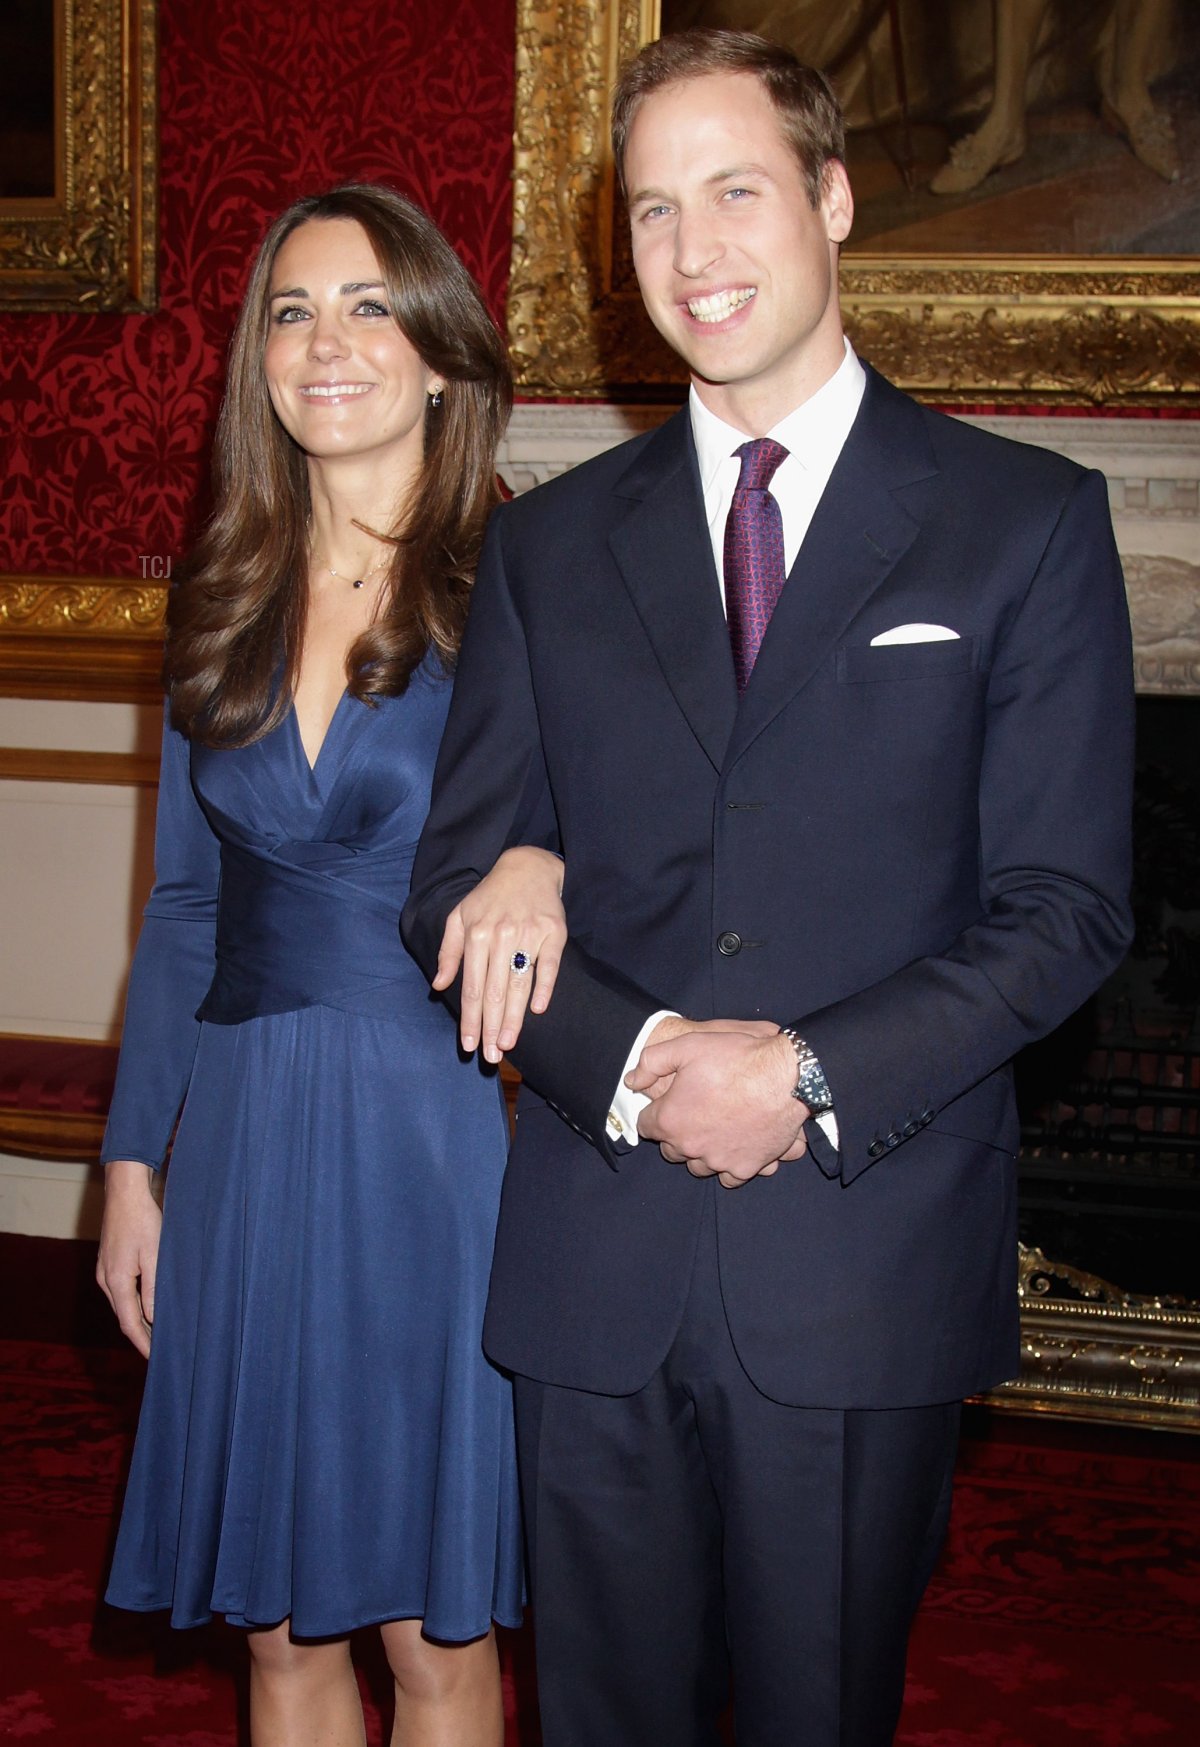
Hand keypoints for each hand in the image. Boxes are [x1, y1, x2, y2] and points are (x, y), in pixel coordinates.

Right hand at [96, 1159, 160, 1356]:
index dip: (143, 1344)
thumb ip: (154, 1289)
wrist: (124, 1193)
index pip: (130, 1324)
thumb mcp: (155, 1255)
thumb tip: (153, 1318)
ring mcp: (104, 1272)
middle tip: (161, 1352)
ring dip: (137, 1321)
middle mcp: (106, 1280)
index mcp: (117, 1281)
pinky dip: (133, 1305)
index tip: (156, 1360)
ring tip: (157, 1335)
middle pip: (124, 1318)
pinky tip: (146, 1307)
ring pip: (122, 1305)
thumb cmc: (143, 1220)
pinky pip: (120, 1292)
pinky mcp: (108, 1264)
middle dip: (141, 1336)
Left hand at [433, 847, 565, 1061]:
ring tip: (508, 1044)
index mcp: (476, 934)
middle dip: (490, 1027)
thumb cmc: (490, 897)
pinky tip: (538, 1010)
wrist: (528, 866)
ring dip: (513, 1017)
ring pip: (519, 984)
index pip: (471, 987)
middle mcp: (501, 936)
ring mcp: (528, 934)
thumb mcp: (460, 917)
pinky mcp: (554, 932)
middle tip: (490, 1056)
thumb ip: (448, 952)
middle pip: (494, 991)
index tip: (467, 1045)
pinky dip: (544, 988)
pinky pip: (550, 965)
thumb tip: (439, 985)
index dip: (469, 1019)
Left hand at [628, 1027, 808, 1188]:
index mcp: (671, 1120)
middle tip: (692, 1114)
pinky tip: (738, 1146)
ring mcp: (720, 1161)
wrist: (787, 1077)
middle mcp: (692, 1147)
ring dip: (703, 1152)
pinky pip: (732, 1176)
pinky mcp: (748, 1167)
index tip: (666, 1102)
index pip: (646, 1125)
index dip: (654, 1111)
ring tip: (715, 1131)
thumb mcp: (688, 1046)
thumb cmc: (736, 1059)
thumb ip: (651, 1062)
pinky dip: (733, 1165)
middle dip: (676, 1134)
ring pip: (701, 1167)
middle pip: (671, 1151)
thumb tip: (631, 1080)